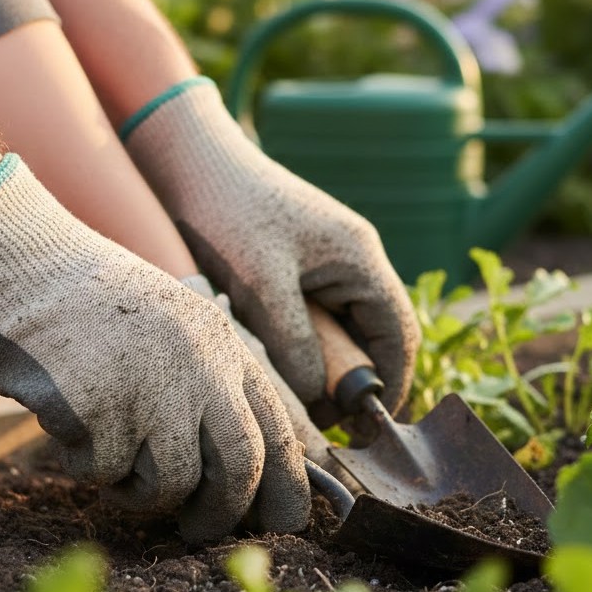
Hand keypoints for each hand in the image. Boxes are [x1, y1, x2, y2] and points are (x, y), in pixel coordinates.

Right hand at [0, 154, 309, 542]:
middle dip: (222, 513)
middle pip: (239, 466)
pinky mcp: (96, 404)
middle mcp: (198, 365)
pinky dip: (88, 464)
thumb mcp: (179, 331)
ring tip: (113, 460)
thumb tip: (246, 477)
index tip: (285, 522)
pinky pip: (103, 470)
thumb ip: (214, 388)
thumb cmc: (103, 310)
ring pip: (169, 483)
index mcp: (223, 346)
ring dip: (140, 491)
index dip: (287, 485)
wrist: (30, 266)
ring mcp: (149, 384)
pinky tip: (71, 423)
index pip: (276, 428)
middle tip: (198, 530)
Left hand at [124, 80, 420, 413]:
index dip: (391, 385)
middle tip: (328, 422)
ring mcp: (329, 259)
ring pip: (344, 327)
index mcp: (361, 258)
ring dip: (329, 364)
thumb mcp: (263, 287)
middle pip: (375, 334)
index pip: (398, 334)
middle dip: (356, 380)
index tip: (369, 427)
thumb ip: (297, 345)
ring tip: (301, 399)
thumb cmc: (229, 215)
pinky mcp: (301, 262)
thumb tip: (321, 397)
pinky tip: (280, 363)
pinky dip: (307, 343)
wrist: (193, 164)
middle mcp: (355, 258)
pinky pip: (317, 313)